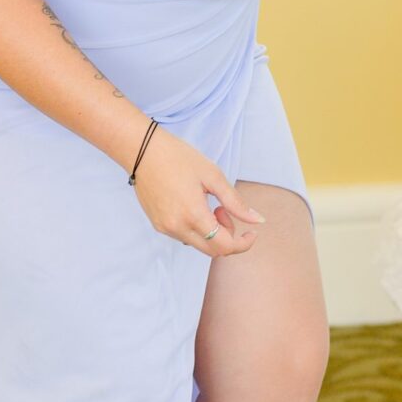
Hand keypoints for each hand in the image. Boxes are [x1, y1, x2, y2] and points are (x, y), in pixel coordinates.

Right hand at [129, 126, 263, 257]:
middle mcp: (177, 227)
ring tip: (208, 203)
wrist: (143, 151)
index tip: (251, 232)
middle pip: (213, 251)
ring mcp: (165, 228)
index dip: (243, 243)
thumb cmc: (179, 158)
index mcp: (193, 215)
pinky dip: (197, 229)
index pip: (224, 246)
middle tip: (224, 210)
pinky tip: (194, 206)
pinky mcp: (158, 225)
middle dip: (228, 236)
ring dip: (211, 232)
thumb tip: (258, 221)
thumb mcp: (213, 176)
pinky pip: (184, 237)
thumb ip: (235, 202)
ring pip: (198, 245)